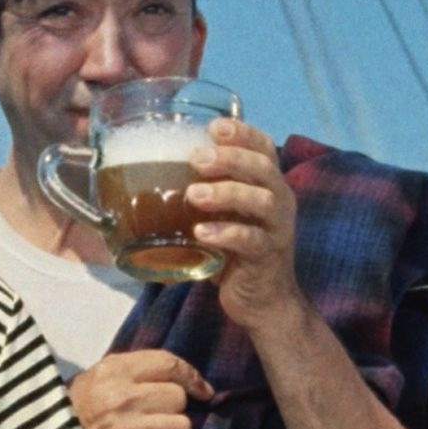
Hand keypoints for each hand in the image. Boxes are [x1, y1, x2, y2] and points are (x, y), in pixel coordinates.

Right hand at [69, 350, 212, 428]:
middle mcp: (123, 398)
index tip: (201, 390)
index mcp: (113, 371)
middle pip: (178, 398)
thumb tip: (186, 380)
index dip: (191, 376)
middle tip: (154, 418)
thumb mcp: (97, 378)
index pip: (168, 363)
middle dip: (172, 409)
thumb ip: (135, 371)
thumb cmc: (75, 411)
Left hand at [187, 119, 303, 332]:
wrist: (262, 301)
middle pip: (264, 168)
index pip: (264, 147)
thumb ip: (203, 193)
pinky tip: (201, 233)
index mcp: (267, 185)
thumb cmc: (234, 252)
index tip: (214, 127)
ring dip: (227, 193)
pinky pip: (251, 241)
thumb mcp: (221, 216)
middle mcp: (279, 201)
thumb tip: (148, 175)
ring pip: (262, 201)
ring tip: (194, 194)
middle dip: (231, 158)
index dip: (243, 133)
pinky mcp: (268, 257)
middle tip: (197, 158)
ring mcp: (277, 229)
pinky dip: (226, 233)